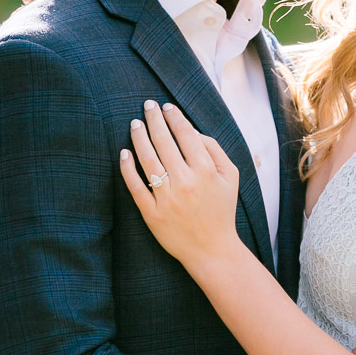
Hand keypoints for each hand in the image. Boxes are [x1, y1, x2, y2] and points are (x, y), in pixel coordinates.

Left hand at [120, 101, 239, 270]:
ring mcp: (167, 198)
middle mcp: (185, 182)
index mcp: (206, 171)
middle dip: (154, 119)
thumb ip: (215, 150)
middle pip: (164, 142)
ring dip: (139, 137)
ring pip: (148, 160)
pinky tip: (124, 153)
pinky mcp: (152, 214)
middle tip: (147, 106)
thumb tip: (191, 131)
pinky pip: (135, 186)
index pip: (186, 134)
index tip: (166, 106)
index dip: (174, 116)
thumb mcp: (231, 177)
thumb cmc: (221, 209)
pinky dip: (128, 168)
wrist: (212, 249)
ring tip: (135, 123)